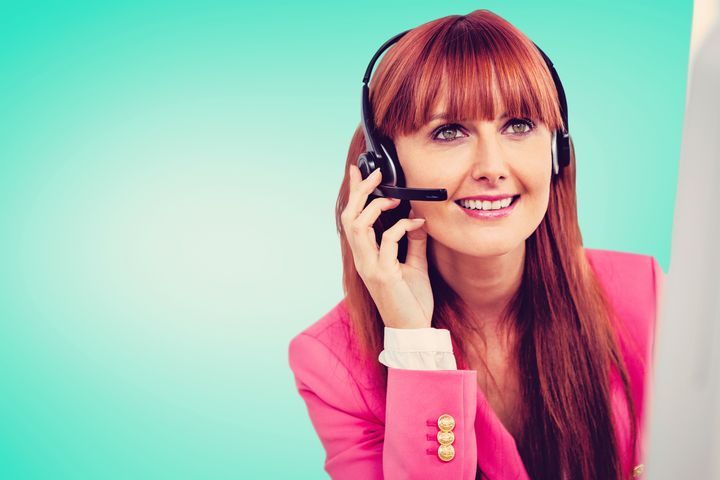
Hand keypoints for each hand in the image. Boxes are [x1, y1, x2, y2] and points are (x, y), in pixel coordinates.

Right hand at [340, 165, 433, 328]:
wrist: (414, 330)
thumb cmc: (412, 301)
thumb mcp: (414, 265)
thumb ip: (413, 242)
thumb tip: (417, 219)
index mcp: (366, 257)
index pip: (353, 219)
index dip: (354, 194)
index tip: (358, 172)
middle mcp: (363, 260)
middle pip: (350, 217)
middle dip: (360, 192)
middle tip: (373, 174)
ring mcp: (370, 267)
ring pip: (358, 226)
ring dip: (375, 206)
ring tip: (393, 196)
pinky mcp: (383, 274)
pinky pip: (387, 241)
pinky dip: (402, 227)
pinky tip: (417, 224)